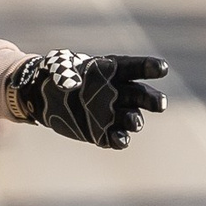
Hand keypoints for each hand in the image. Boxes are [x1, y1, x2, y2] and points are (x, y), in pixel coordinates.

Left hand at [6, 50, 168, 148]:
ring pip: (132, 118)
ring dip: (136, 121)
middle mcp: (118, 92)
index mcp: (112, 70)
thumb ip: (65, 70)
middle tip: (161, 104)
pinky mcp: (102, 132)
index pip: (135, 67)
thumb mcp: (57, 65)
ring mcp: (112, 113)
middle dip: (153, 99)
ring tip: (134, 122)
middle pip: (141, 95)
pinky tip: (120, 140)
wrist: (43, 95)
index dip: (149, 67)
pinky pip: (116, 137)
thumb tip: (71, 84)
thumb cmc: (55, 73)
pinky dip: (120, 140)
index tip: (162, 68)